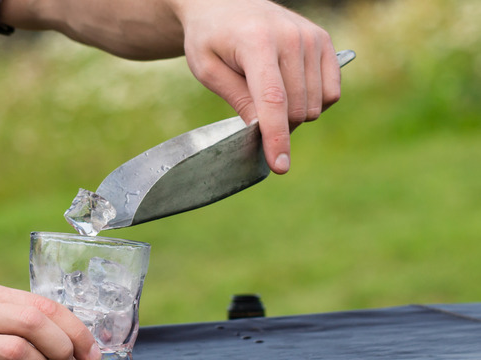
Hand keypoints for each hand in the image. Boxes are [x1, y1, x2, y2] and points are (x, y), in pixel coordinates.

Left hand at [176, 0, 341, 173]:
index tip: (280, 166)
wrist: (226, 4)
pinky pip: (331, 92)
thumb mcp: (207, 69)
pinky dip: (313, 102)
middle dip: (276, 124)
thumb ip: (236, 98)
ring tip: (267, 92)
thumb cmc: (211, 38)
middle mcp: (290, 37)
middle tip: (252, 111)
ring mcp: (311, 38)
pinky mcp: (323, 41)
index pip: (272, 100)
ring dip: (293, 114)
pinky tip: (291, 90)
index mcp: (256, 42)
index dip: (276, 137)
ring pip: (315, 105)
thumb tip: (261, 129)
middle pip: (296, 109)